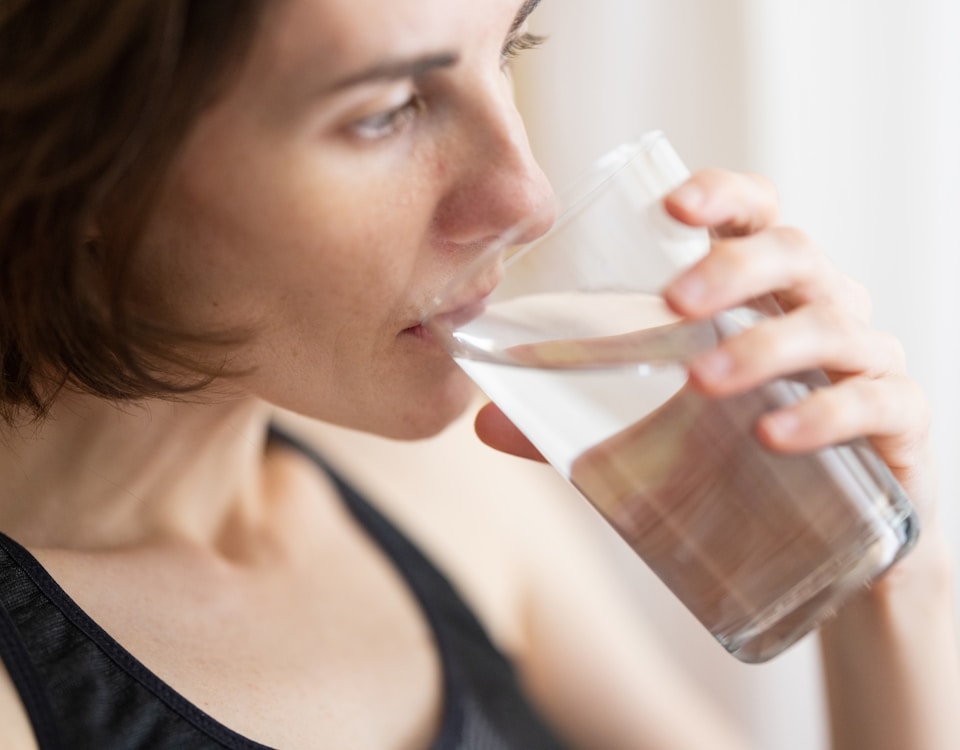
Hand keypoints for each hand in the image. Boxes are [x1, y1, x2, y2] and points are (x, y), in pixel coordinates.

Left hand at [477, 168, 935, 525]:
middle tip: (675, 304)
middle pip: (794, 253)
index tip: (673, 207)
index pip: (754, 217)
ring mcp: (865, 362)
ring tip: (704, 382)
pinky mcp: (897, 423)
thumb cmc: (733, 462)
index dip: (722, 196)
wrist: (825, 546)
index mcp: (761, 293)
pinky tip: (776, 437)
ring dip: (765, 345)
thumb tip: (483, 423)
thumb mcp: (652, 434)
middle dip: (734, 268)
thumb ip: (574, 423)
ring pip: (831, 323)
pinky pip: (876, 402)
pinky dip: (826, 414)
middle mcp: (819, 309)